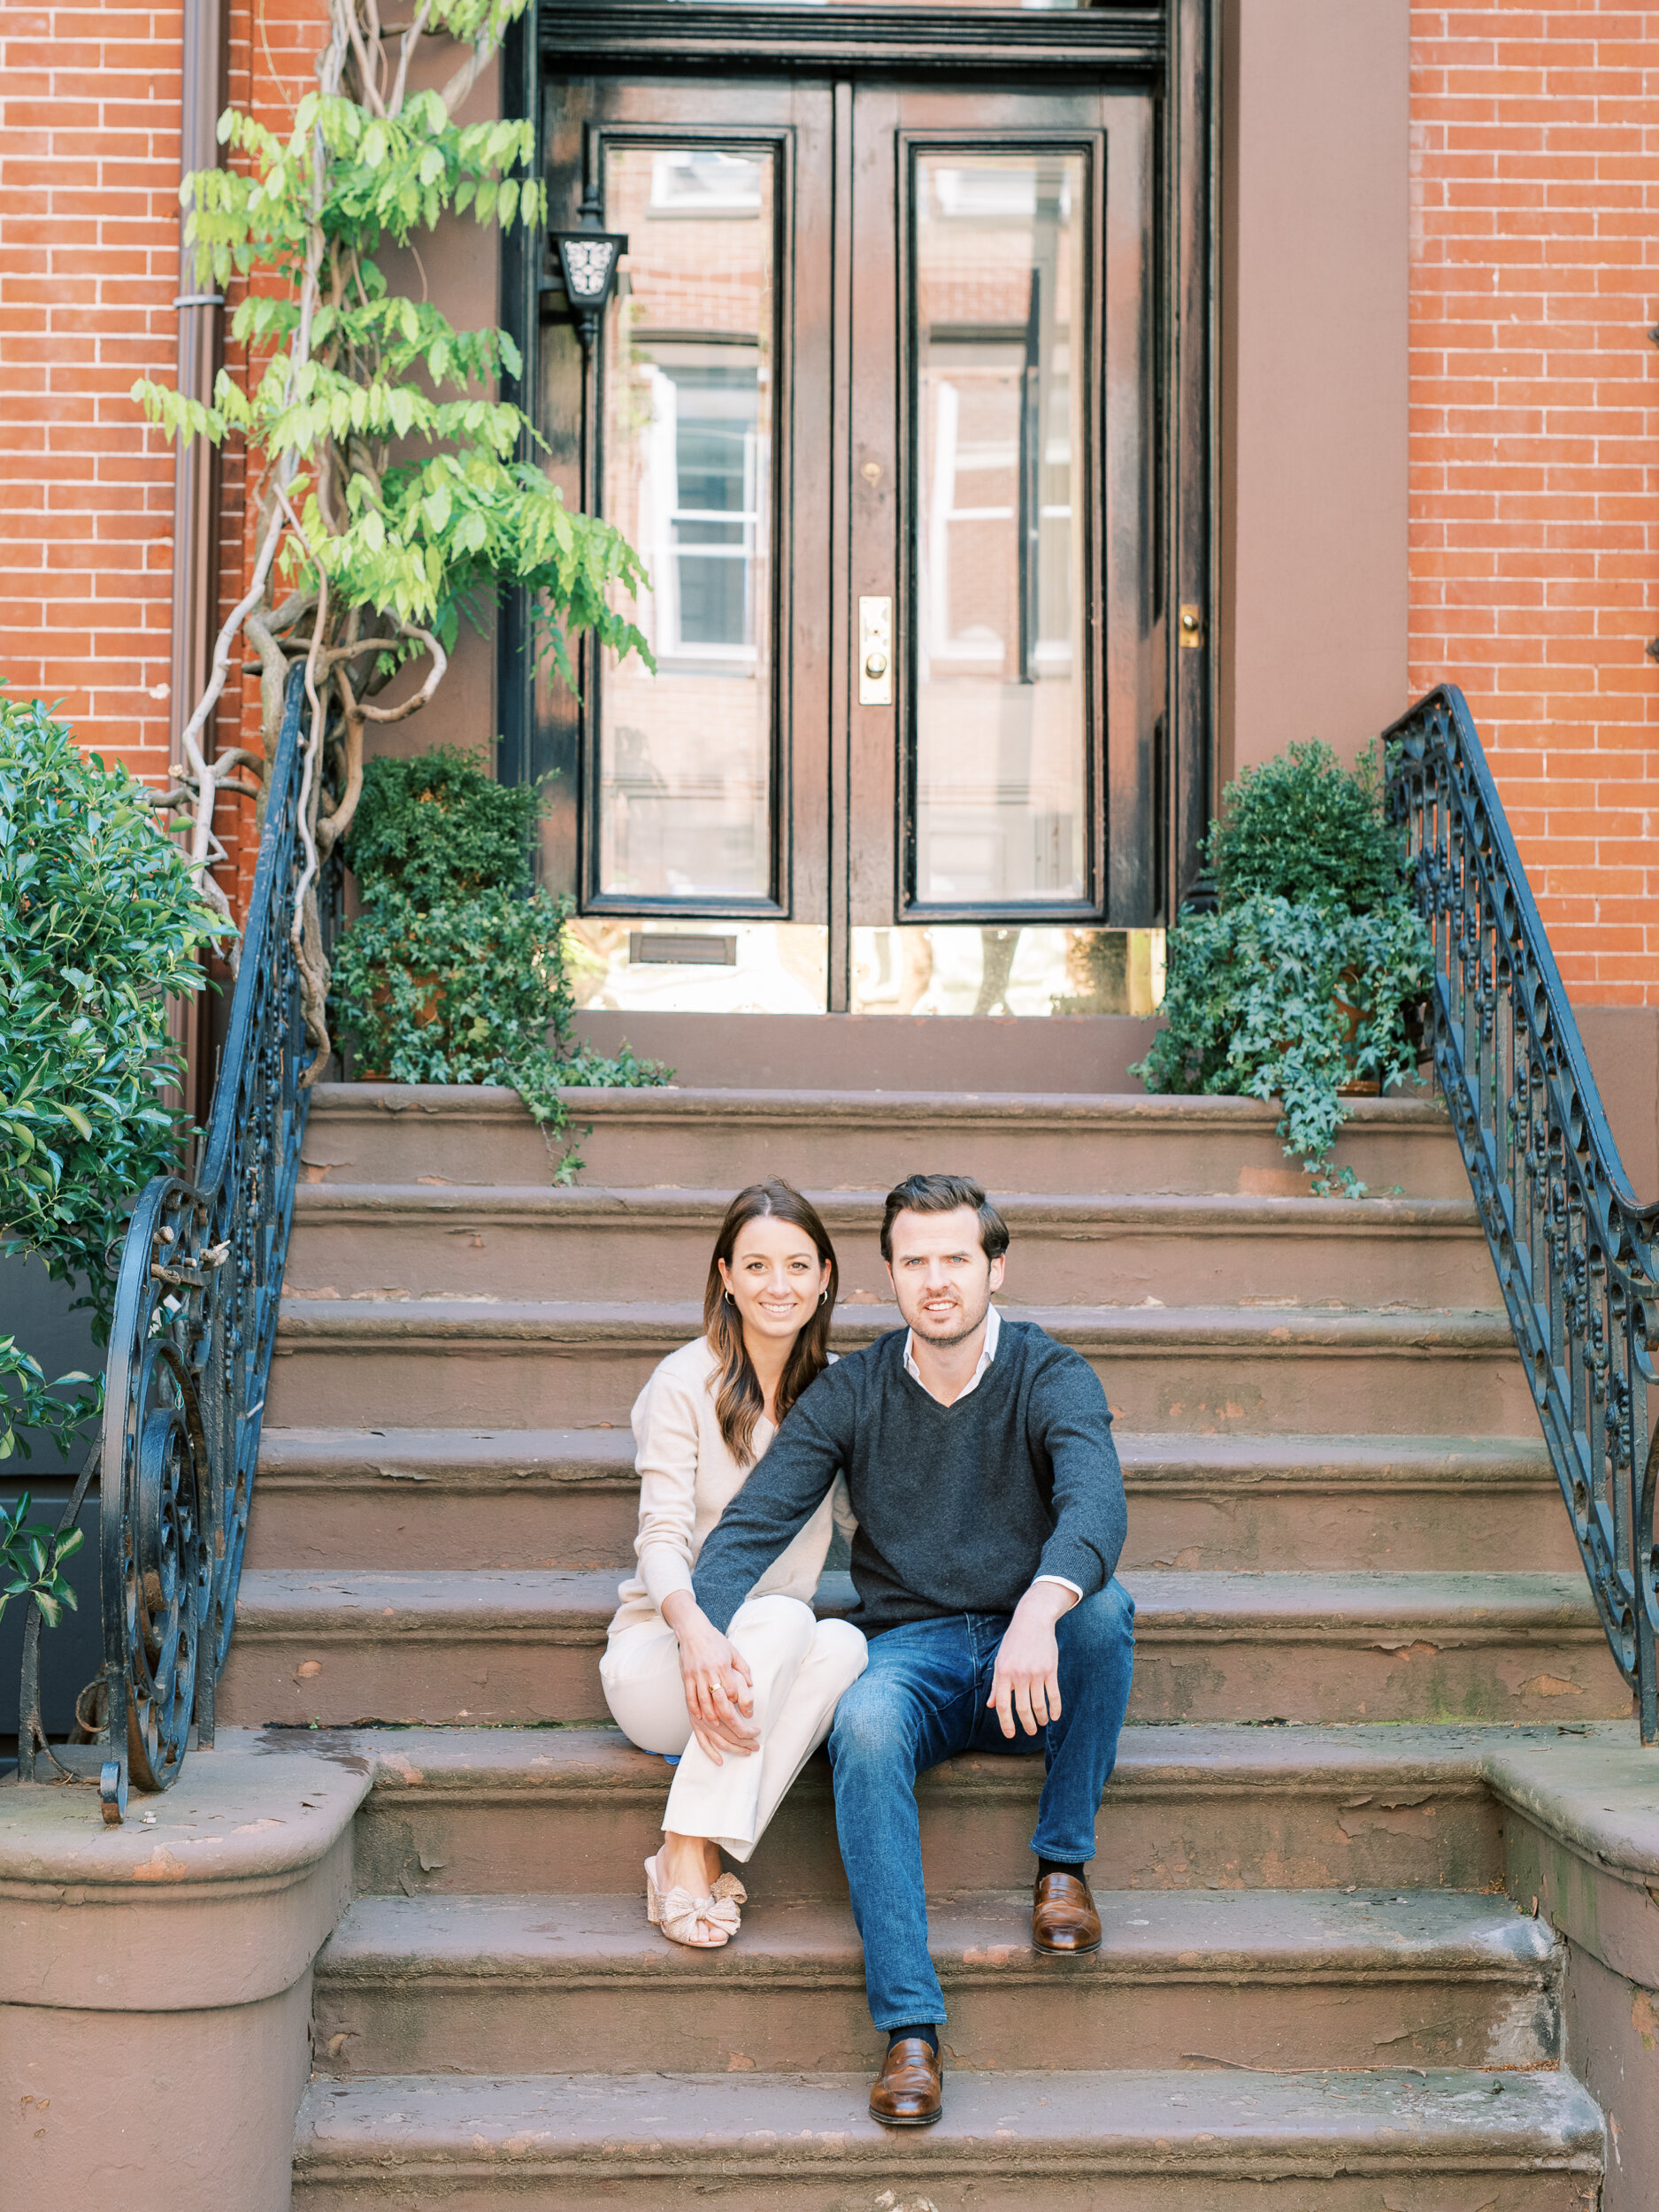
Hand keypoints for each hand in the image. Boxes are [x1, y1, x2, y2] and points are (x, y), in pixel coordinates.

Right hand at [661, 1591, 758, 1763]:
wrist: (692, 1630)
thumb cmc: (715, 1641)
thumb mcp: (733, 1650)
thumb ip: (742, 1667)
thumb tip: (750, 1684)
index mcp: (723, 1666)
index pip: (732, 1689)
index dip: (739, 1702)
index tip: (746, 1712)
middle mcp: (709, 1672)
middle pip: (720, 1701)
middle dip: (729, 1718)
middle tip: (737, 1729)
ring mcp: (696, 1676)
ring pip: (704, 1702)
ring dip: (711, 1717)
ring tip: (717, 1726)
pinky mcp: (686, 1678)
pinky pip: (690, 1697)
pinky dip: (695, 1709)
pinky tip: (699, 1718)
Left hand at [987, 1582, 1076, 1739]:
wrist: (1032, 1620)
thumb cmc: (1013, 1642)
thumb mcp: (1000, 1660)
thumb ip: (997, 1685)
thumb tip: (992, 1705)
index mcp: (1003, 1673)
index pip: (1003, 1705)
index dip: (1006, 1723)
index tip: (1010, 1735)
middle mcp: (1018, 1675)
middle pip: (1022, 1709)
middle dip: (1026, 1725)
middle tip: (1030, 1732)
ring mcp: (1035, 1673)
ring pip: (1038, 1705)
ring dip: (1040, 1719)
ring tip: (1041, 1724)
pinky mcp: (1050, 1670)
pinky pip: (1054, 1695)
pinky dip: (1055, 1709)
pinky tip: (1054, 1716)